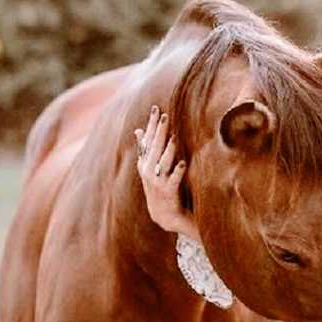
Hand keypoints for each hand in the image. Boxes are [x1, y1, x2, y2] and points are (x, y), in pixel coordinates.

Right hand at [134, 106, 197, 237]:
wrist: (162, 213)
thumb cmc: (158, 186)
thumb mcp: (148, 168)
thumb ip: (145, 149)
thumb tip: (138, 130)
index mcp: (145, 162)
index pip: (147, 139)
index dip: (151, 124)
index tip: (155, 108)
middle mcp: (148, 170)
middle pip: (154, 148)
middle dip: (159, 131)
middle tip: (165, 116)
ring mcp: (157, 181)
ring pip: (163, 162)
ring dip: (168, 150)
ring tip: (174, 137)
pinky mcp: (168, 192)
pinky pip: (173, 180)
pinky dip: (178, 172)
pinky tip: (183, 163)